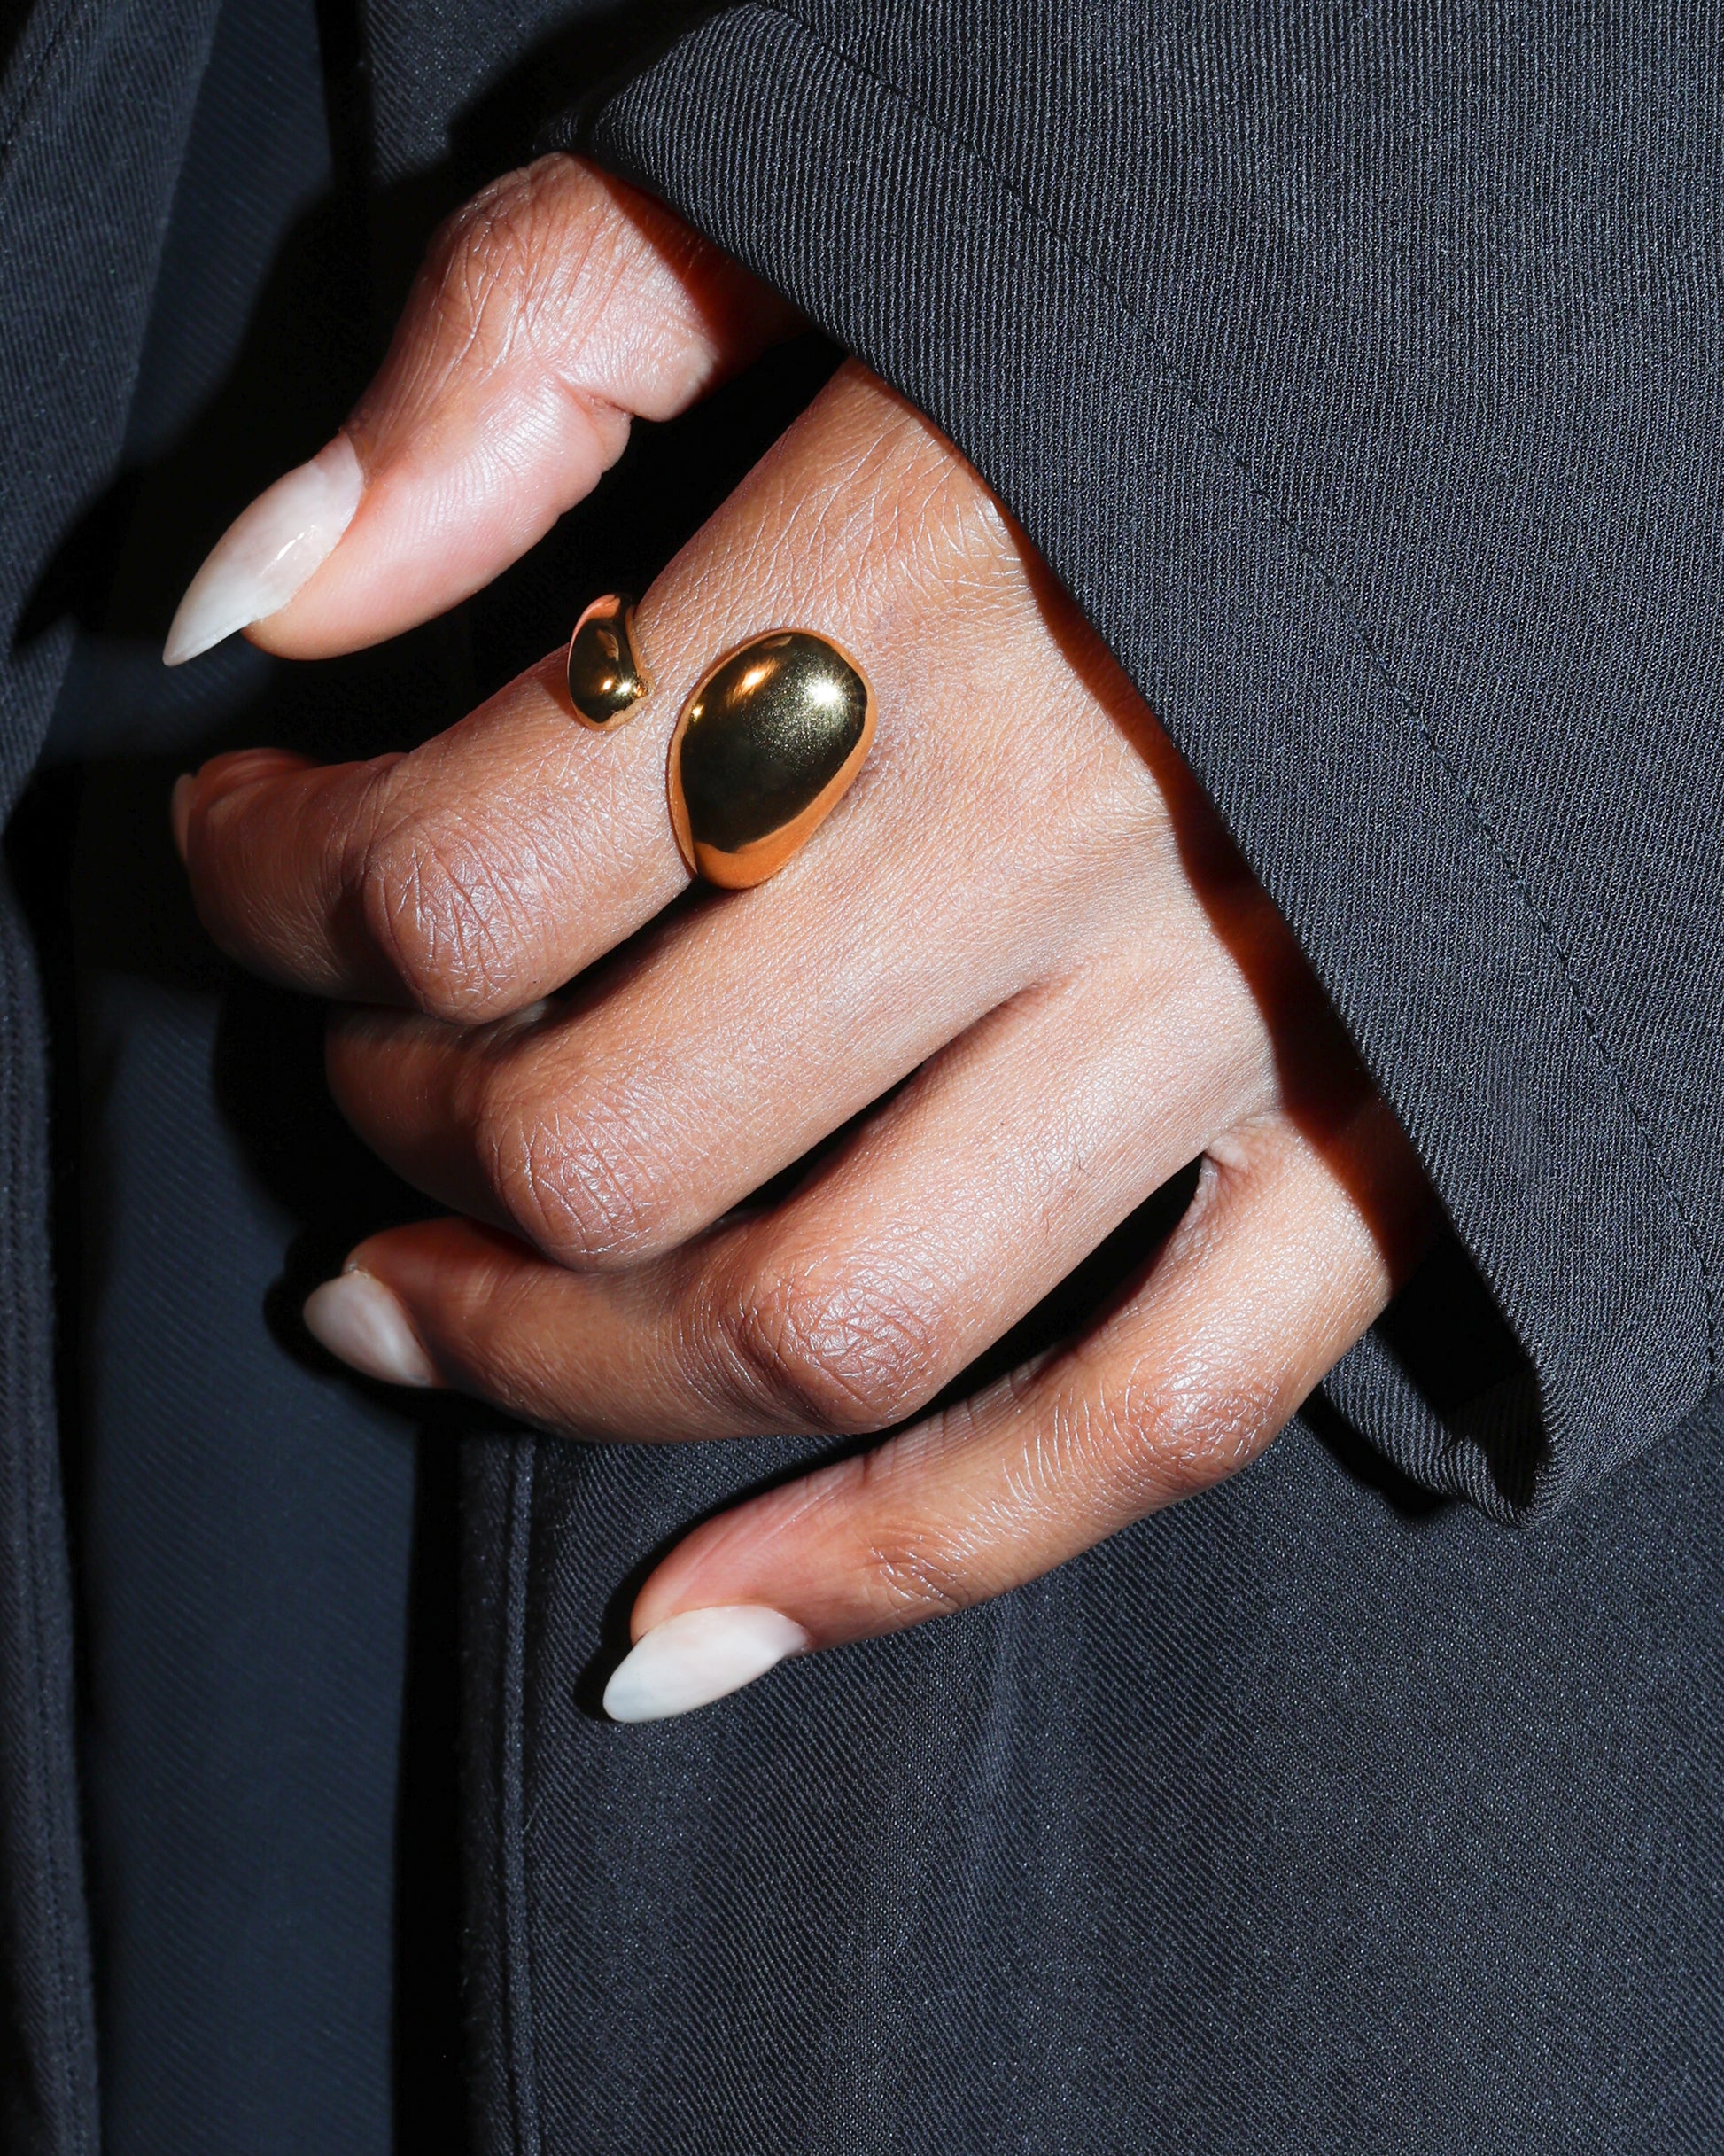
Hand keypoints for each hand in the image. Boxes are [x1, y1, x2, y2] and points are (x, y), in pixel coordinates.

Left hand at [171, 156, 1435, 1719]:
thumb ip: (515, 349)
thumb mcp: (815, 223)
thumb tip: (256, 600)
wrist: (1527, 415)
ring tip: (414, 1315)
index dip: (274, 897)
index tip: (249, 857)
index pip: (457, 863)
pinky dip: (903, 1562)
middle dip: (402, 1131)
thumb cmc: (1147, 329)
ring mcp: (1231, 1036)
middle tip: (360, 1073)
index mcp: (905, 587)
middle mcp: (1061, 841)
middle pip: (601, 1136)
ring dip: (556, 1370)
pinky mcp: (1367, 1158)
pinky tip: (692, 1625)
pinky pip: (1137, 1433)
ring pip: (823, 1324)